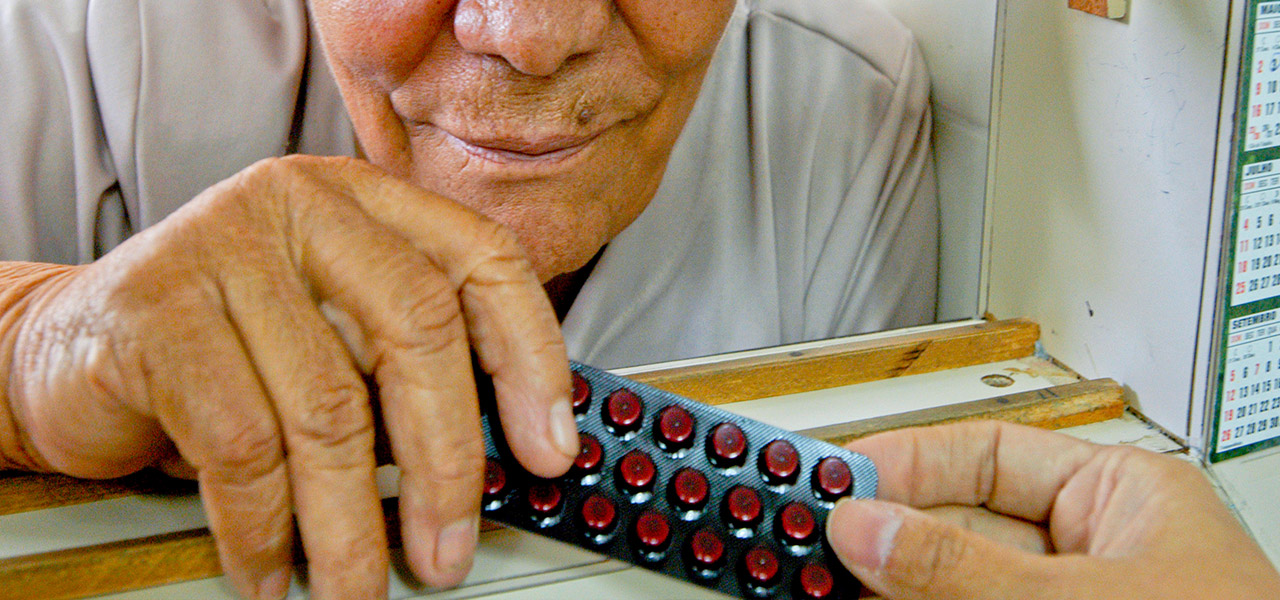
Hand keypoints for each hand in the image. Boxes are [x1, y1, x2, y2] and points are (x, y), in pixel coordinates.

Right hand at [2, 156, 579, 598]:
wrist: (69, 347)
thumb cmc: (227, 350)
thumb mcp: (333, 337)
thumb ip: (410, 370)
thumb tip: (508, 453)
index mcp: (367, 204)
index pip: (484, 262)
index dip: (532, 358)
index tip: (550, 446)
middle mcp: (305, 207)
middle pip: (418, 330)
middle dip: (448, 461)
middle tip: (449, 547)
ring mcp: (226, 247)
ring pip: (329, 405)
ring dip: (352, 523)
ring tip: (356, 585)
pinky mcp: (159, 311)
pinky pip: (241, 445)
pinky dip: (265, 529)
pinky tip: (272, 568)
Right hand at [826, 421, 1279, 598]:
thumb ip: (961, 569)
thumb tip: (867, 528)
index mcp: (1126, 500)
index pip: (988, 455)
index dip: (904, 464)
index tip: (836, 482)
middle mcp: (1094, 558)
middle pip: (959, 528)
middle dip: (883, 538)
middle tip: (813, 541)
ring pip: (951, 591)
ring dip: (884, 588)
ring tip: (819, 586)